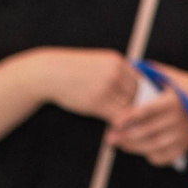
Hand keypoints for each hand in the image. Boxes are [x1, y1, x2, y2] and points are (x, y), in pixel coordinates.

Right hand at [23, 46, 139, 121]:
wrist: (48, 73)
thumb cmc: (74, 71)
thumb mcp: (98, 64)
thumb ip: (118, 75)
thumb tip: (139, 94)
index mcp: (116, 61)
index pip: (139, 82)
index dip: (138, 96)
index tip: (133, 106)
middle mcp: (114, 72)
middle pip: (136, 96)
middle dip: (133, 108)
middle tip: (129, 119)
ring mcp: (105, 86)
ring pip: (127, 108)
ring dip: (125, 118)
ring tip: (119, 123)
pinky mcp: (96, 101)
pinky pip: (114, 117)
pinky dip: (115, 123)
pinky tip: (111, 126)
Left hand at [107, 72, 187, 165]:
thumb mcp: (174, 77)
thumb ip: (152, 73)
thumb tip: (129, 66)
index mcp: (173, 101)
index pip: (148, 111)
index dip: (130, 117)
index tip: (115, 121)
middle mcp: (178, 120)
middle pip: (147, 131)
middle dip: (126, 136)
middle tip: (109, 137)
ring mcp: (182, 136)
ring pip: (154, 146)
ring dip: (134, 147)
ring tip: (120, 144)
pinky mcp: (185, 146)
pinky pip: (165, 157)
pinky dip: (152, 157)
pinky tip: (141, 151)